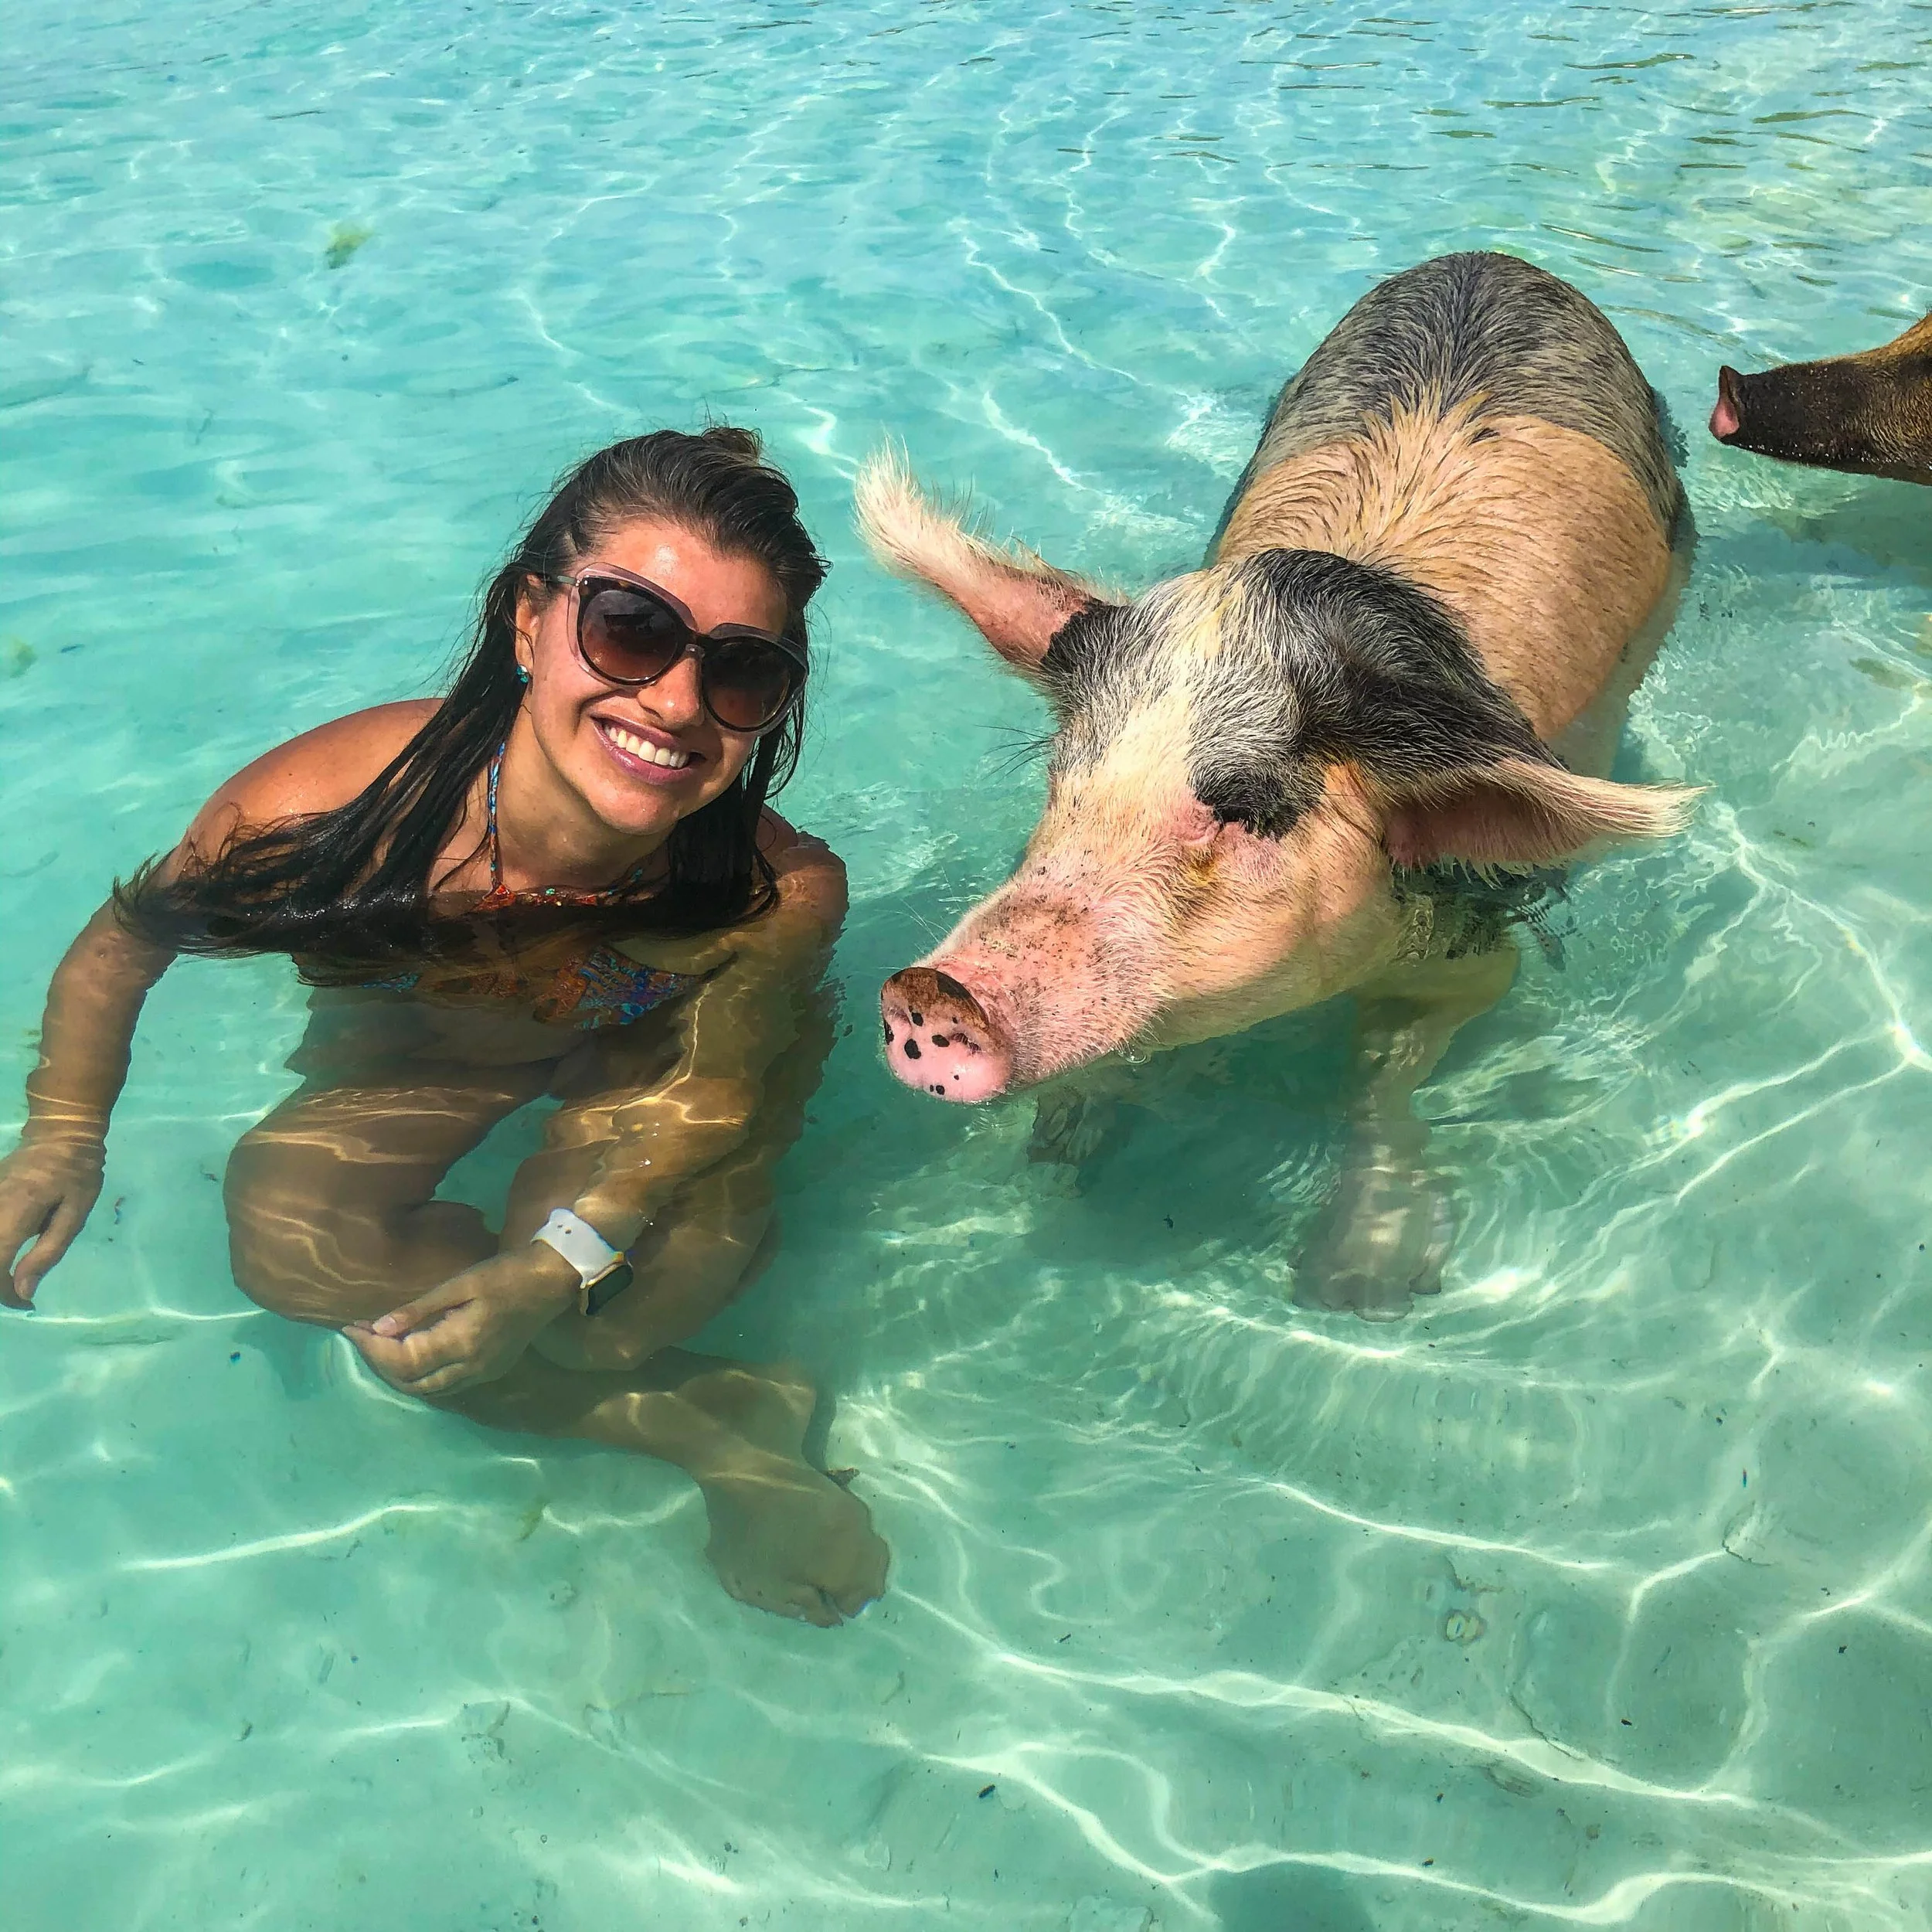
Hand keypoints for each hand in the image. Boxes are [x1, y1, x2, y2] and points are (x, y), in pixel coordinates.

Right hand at [0, 1136, 105, 1309]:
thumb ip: (48, 1252)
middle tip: (17, 1295)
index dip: (3, 1293)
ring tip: (12, 1279)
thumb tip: (23, 1292)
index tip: (25, 1303)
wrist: (60, 1133)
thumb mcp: (75, 1213)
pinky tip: (8, 1257)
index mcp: (13, 1214)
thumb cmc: (76, 1172)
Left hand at [343, 1244, 579, 1395]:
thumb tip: (378, 1327)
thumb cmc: (505, 1274)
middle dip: (378, 1363)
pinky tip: (409, 1356)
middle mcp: (470, 1368)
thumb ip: (419, 1309)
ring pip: (426, 1389)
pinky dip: (419, 1377)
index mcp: (461, 1343)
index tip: (353, 1328)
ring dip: (397, 1374)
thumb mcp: (460, 1284)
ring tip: (377, 1347)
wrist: (550, 1282)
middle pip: (410, 1382)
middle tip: (360, 1337)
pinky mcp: (489, 1371)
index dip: (372, 1348)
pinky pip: (444, 1385)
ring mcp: (481, 1373)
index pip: (403, 1360)